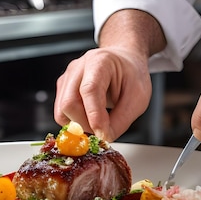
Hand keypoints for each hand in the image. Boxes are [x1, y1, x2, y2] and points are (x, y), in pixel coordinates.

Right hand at [54, 9, 164, 140]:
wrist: (124, 62)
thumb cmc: (131, 75)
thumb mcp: (138, 98)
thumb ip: (121, 120)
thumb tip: (104, 137)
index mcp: (100, 62)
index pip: (90, 90)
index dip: (94, 115)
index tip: (103, 134)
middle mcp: (79, 67)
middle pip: (69, 103)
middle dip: (85, 124)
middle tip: (104, 131)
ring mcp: (68, 77)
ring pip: (62, 111)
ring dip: (79, 125)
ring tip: (99, 123)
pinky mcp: (63, 88)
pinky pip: (62, 113)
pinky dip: (75, 122)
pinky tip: (91, 118)